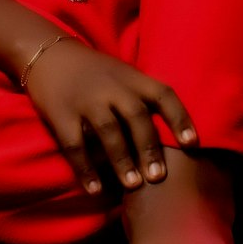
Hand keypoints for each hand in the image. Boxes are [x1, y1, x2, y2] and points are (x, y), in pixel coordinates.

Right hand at [24, 38, 196, 195]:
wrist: (50, 53)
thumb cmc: (95, 71)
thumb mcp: (123, 74)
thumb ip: (143, 98)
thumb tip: (173, 138)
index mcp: (132, 78)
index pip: (163, 94)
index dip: (180, 118)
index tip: (192, 144)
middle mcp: (112, 86)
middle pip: (136, 115)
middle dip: (149, 147)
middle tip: (158, 177)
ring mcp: (86, 100)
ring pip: (108, 131)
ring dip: (122, 160)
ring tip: (133, 185)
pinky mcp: (61, 114)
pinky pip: (75, 144)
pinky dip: (86, 169)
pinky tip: (95, 190)